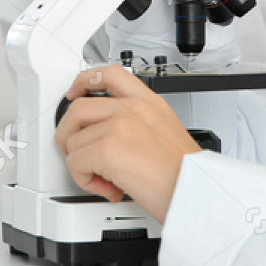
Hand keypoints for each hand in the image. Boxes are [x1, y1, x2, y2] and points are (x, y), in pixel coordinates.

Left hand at [53, 64, 203, 221]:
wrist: (195, 190)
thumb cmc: (185, 173)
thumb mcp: (168, 133)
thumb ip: (139, 127)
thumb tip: (109, 140)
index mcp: (148, 103)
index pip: (110, 74)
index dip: (84, 81)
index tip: (75, 92)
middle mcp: (132, 109)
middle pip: (78, 109)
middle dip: (70, 136)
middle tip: (82, 156)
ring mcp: (118, 125)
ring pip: (73, 141)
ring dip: (82, 166)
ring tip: (105, 179)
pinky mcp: (107, 148)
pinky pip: (75, 163)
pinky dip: (85, 181)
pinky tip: (108, 188)